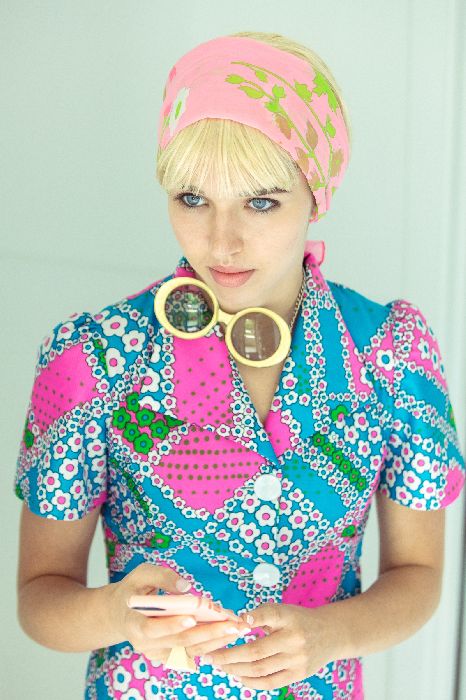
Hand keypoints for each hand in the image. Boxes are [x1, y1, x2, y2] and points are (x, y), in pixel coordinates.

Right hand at [108, 564, 250, 664]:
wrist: (121, 614)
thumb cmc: (133, 591)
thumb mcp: (141, 575)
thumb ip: (162, 577)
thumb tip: (186, 587)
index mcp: (132, 623)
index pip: (151, 629)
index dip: (171, 625)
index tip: (191, 617)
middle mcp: (145, 645)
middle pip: (179, 641)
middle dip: (208, 632)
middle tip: (232, 624)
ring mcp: (158, 653)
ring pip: (190, 650)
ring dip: (216, 639)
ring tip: (237, 627)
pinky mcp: (170, 655)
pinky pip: (193, 651)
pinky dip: (211, 642)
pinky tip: (228, 632)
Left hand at [199, 603, 335, 690]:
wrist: (330, 634)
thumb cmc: (298, 620)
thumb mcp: (284, 610)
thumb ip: (262, 615)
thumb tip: (235, 623)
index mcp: (289, 617)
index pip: (267, 616)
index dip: (247, 621)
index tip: (230, 625)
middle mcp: (294, 639)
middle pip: (256, 651)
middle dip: (230, 655)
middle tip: (212, 655)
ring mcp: (297, 660)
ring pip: (260, 669)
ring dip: (236, 669)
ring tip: (222, 666)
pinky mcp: (298, 675)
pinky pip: (270, 682)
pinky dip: (252, 682)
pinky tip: (239, 676)